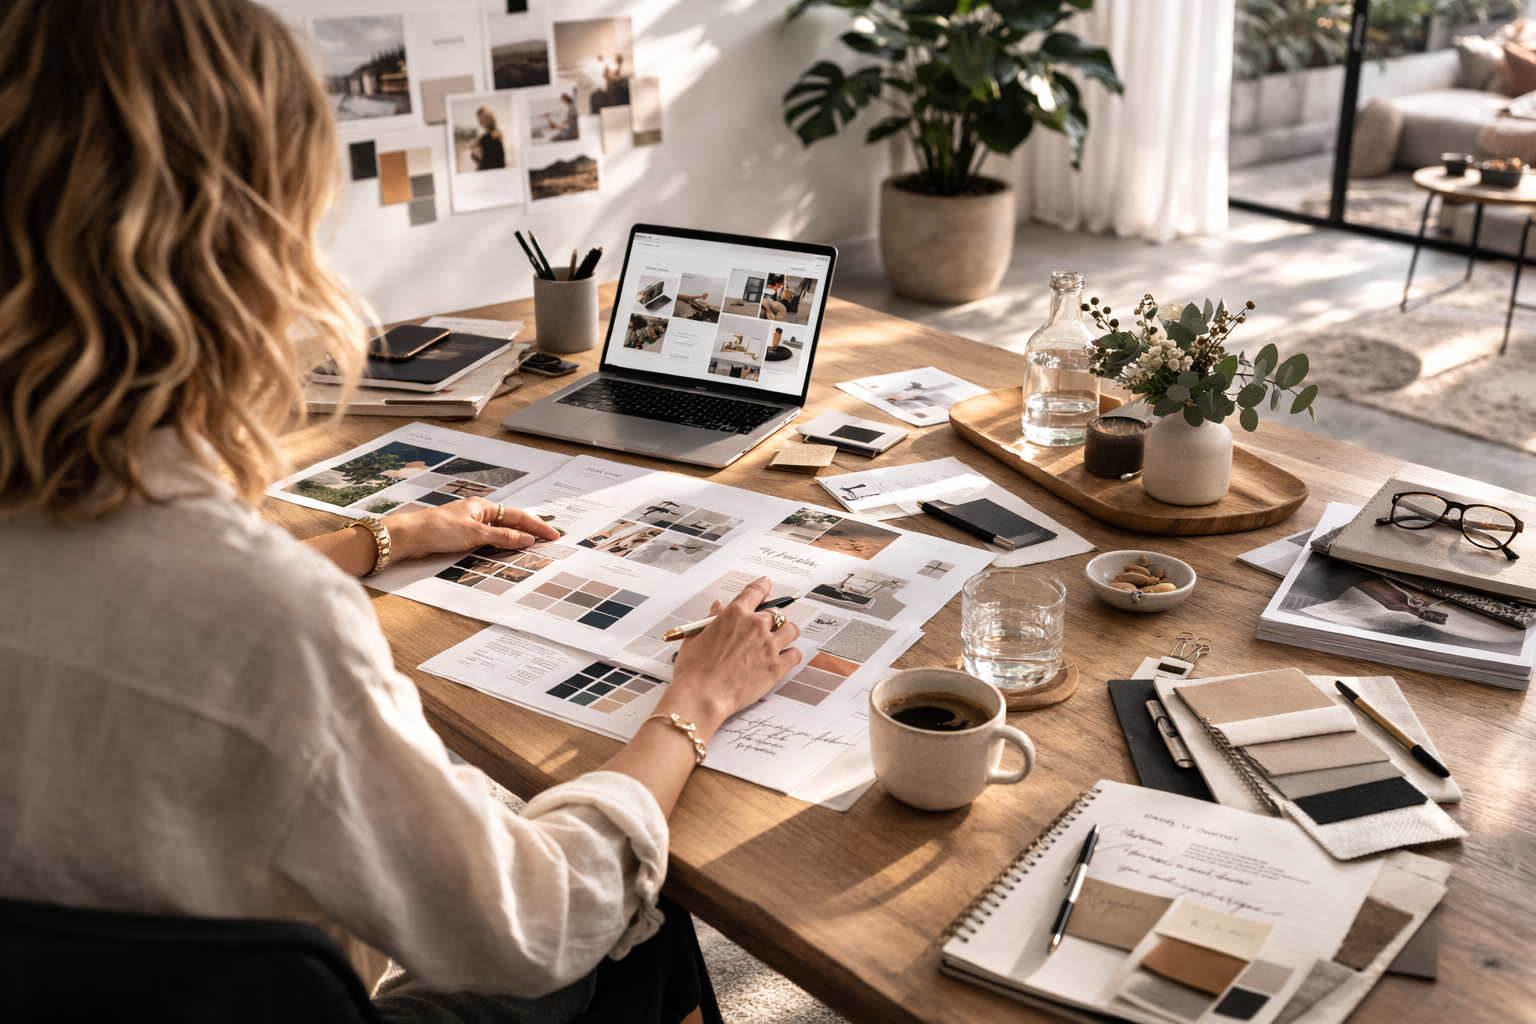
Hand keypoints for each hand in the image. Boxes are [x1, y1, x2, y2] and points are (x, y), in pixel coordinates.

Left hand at [387, 498, 559, 560]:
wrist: (412, 537)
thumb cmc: (439, 528)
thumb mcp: (476, 534)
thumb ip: (503, 537)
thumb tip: (526, 539)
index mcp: (483, 507)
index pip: (517, 516)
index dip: (536, 526)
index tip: (552, 534)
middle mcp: (479, 515)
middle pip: (510, 523)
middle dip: (530, 531)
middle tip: (548, 541)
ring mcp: (471, 527)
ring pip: (500, 534)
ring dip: (515, 541)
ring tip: (533, 548)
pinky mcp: (463, 539)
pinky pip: (489, 543)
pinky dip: (501, 547)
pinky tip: (508, 553)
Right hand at [657, 577, 801, 738]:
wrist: (702, 696)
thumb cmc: (694, 671)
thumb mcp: (695, 638)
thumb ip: (710, 619)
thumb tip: (717, 608)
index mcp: (734, 615)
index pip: (756, 591)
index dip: (763, 586)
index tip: (767, 584)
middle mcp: (755, 626)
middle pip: (776, 613)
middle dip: (772, 618)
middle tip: (767, 626)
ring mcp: (768, 646)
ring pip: (791, 630)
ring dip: (786, 633)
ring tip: (780, 640)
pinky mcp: (777, 667)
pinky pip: (795, 654)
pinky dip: (791, 655)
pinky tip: (784, 658)